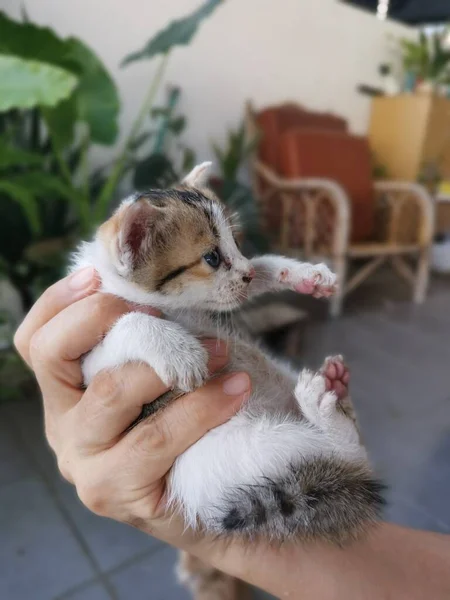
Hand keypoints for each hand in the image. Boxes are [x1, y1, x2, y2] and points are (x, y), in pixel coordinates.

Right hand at [14, 267, 250, 548]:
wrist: (218, 502)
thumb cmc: (189, 424)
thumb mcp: (159, 378)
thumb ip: (146, 342)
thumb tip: (160, 287)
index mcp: (66, 395)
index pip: (35, 341)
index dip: (59, 301)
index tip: (99, 274)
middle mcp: (64, 429)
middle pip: (53, 357)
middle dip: (105, 317)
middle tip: (160, 313)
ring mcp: (87, 466)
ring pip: (110, 393)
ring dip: (169, 361)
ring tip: (220, 352)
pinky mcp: (121, 494)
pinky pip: (157, 437)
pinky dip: (202, 406)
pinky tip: (237, 389)